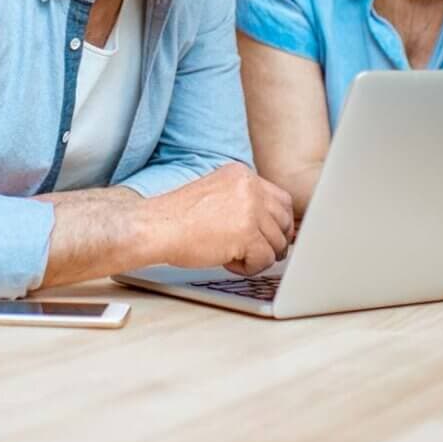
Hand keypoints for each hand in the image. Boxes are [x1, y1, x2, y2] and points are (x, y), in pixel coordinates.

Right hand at [150, 162, 294, 275]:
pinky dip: (249, 267)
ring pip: (276, 242)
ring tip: (233, 256)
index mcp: (242, 174)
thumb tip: (272, 224)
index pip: (281, 199)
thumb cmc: (179, 216)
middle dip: (276, 241)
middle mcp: (250, 187)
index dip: (280, 222)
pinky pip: (265, 259)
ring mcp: (250, 209)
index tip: (272, 236)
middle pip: (284, 220)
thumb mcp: (217, 193)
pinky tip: (228, 262)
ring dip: (258, 255)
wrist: (158, 226)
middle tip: (258, 253)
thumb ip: (244, 200)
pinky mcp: (247, 233)